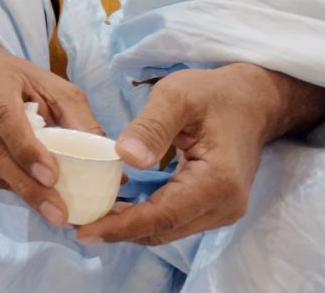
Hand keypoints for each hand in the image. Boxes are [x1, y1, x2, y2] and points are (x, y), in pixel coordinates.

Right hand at [0, 29, 102, 228]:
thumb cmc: (21, 80)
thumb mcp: (54, 87)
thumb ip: (79, 118)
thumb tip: (112, 162)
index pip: (6, 117)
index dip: (27, 149)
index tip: (52, 178)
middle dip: (28, 186)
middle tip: (59, 214)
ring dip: (21, 190)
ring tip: (52, 210)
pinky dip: (7, 184)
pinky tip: (27, 189)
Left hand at [75, 65, 273, 245]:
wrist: (251, 101)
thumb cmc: (213, 94)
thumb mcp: (177, 96)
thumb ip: (151, 127)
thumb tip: (126, 158)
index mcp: (217, 181)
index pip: (162, 215)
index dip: (121, 226)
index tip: (83, 229)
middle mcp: (224, 205)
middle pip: (163, 229)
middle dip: (118, 231)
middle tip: (74, 224)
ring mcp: (221, 210)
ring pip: (166, 229)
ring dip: (128, 227)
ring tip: (86, 217)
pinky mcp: (213, 207)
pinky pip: (172, 220)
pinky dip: (142, 217)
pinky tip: (113, 207)